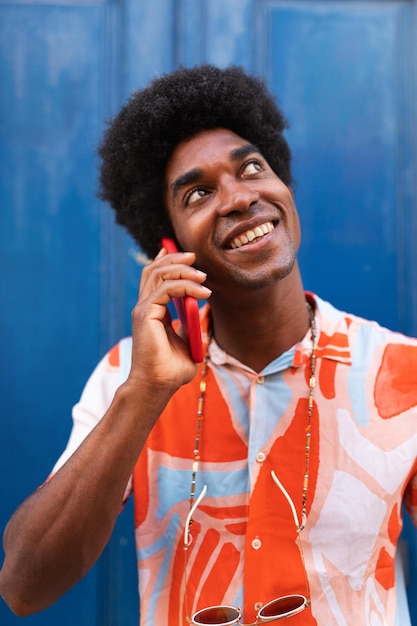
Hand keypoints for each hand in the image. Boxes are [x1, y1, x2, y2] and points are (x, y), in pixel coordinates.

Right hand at [127, 247, 210, 392]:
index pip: (154, 277)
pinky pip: (166, 289)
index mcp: (152, 311)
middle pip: (154, 269)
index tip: (188, 256)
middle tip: (196, 258)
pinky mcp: (145, 314)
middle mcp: (144, 307)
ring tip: (203, 277)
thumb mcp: (187, 342)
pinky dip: (186, 286)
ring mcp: (143, 309)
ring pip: (158, 274)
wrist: (158, 386)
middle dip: (175, 259)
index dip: (168, 262)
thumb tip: (202, 313)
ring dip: (183, 270)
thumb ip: (191, 325)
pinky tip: (203, 293)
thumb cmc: (171, 371)